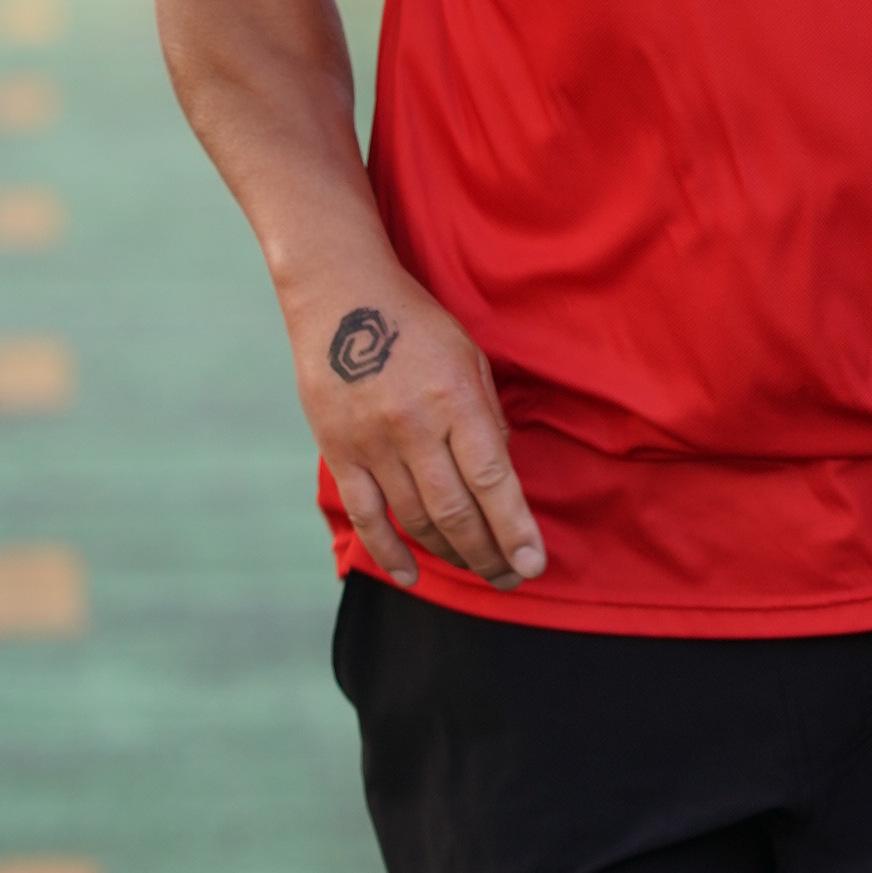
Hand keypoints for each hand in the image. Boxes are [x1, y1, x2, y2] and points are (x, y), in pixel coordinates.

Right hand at [291, 269, 545, 592]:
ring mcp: (371, 442)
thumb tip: (501, 479)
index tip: (534, 564)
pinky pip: (366, 516)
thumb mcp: (469, 358)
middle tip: (510, 577)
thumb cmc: (416, 325)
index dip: (515, 529)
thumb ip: (488, 418)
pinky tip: (412, 575)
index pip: (492, 480)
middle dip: (488, 554)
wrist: (339, 295)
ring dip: (450, 554)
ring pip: (415, 520)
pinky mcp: (338, 451)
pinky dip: (389, 552)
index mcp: (455, 399)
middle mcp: (413, 426)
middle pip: (455, 511)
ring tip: (476, 569)